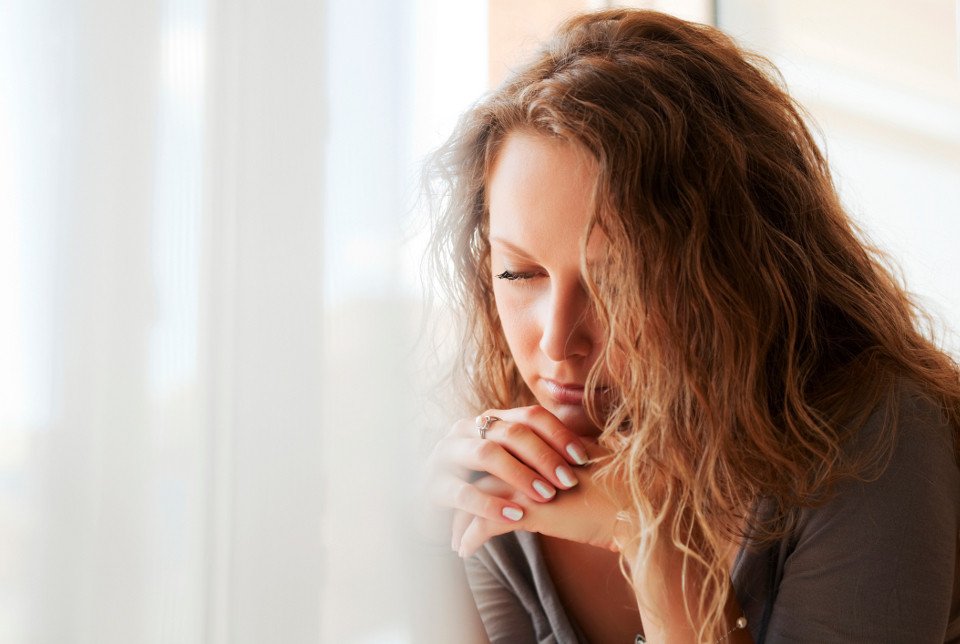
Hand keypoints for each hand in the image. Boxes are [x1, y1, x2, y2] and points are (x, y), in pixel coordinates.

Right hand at [421, 405, 589, 547]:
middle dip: (543, 457)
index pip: (530, 416)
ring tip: (546, 497)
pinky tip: (514, 517)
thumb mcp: (510, 467)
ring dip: (520, 475)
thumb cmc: (484, 487)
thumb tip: (592, 453)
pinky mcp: (432, 484)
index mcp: (490, 420)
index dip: (558, 434)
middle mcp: (467, 429)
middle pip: (511, 432)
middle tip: (569, 481)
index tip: (583, 458)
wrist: (436, 511)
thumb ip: (538, 457)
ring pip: (487, 454)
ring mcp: (446, 454)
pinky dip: (491, 504)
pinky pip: (463, 491)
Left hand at [455, 441, 622, 556]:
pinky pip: (487, 523)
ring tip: (455, 536)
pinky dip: (472, 537)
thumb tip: (570, 456)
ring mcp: (529, 481)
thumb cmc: (624, 489)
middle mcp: (531, 458)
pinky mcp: (530, 510)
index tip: (474, 484)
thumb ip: (572, 456)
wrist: (638, 510)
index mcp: (544, 445)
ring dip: (463, 518)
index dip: (486, 469)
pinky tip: (464, 550)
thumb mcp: (596, 462)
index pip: (502, 450)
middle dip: (466, 492)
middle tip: (455, 510)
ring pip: (480, 497)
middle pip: (484, 470)